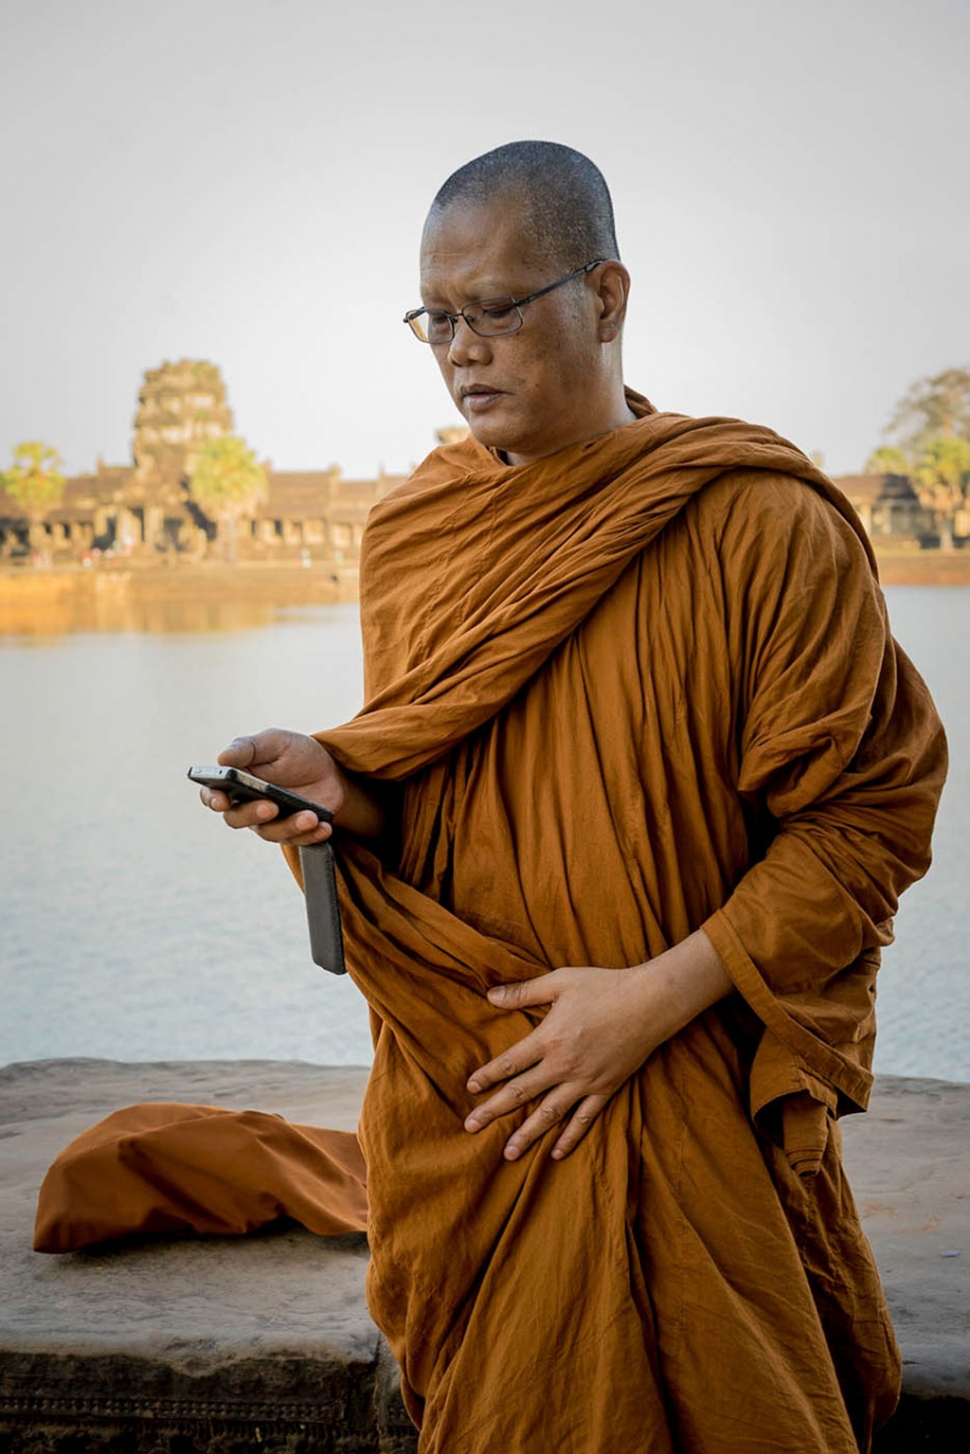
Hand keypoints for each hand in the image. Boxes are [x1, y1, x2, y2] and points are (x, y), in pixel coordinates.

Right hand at [198, 728, 383, 845]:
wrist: (331, 770)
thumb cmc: (295, 754)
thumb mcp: (275, 742)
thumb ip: (248, 748)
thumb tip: (222, 759)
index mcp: (236, 781)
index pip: (212, 795)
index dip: (213, 799)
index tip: (222, 801)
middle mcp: (247, 805)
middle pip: (236, 819)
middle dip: (253, 814)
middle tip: (271, 806)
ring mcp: (270, 822)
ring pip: (270, 833)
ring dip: (290, 826)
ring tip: (310, 816)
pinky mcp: (293, 832)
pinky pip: (298, 840)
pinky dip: (311, 835)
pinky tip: (323, 826)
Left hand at [465, 932, 731, 1161]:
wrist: (650, 1003)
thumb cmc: (604, 986)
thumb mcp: (561, 981)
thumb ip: (524, 992)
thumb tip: (490, 996)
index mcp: (549, 1039)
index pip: (510, 1063)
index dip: (488, 1076)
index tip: (470, 1089)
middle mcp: (563, 1066)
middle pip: (522, 1093)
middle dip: (494, 1111)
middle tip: (471, 1127)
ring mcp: (585, 1081)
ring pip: (550, 1114)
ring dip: (527, 1134)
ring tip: (508, 1152)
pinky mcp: (606, 1089)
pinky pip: (585, 1119)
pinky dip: (571, 1137)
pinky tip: (556, 1153)